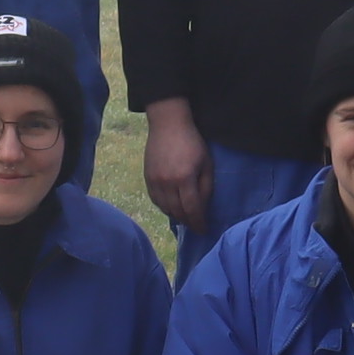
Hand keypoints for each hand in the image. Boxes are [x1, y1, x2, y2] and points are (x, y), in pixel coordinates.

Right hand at [143, 99, 211, 232]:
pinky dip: (164, 207)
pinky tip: (172, 206)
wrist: (168, 124)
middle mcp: (167, 183)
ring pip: (165, 208)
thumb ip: (205, 187)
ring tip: (185, 217)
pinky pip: (155, 200)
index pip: (192, 209)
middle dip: (188, 221)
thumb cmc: (192, 142)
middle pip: (178, 212)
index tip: (204, 230)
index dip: (198, 222)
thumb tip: (202, 207)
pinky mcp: (147, 178)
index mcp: (185, 179)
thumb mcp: (206, 163)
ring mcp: (155, 181)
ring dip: (176, 215)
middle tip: (196, 225)